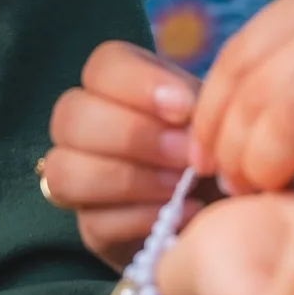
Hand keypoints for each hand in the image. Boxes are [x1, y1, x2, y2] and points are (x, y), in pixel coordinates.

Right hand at [43, 42, 209, 267]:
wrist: (230, 211)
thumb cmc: (219, 151)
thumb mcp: (217, 121)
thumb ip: (201, 109)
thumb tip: (186, 119)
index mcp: (119, 85)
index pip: (102, 65)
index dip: (138, 84)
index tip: (185, 109)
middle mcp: (85, 125)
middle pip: (70, 115)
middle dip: (133, 135)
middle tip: (186, 154)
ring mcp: (80, 179)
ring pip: (63, 170)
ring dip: (129, 178)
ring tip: (181, 186)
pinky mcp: (91, 228)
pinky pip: (93, 222)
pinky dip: (140, 219)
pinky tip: (183, 215)